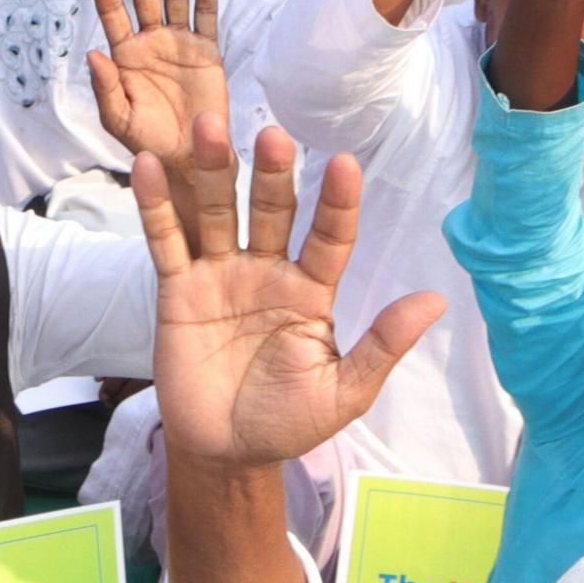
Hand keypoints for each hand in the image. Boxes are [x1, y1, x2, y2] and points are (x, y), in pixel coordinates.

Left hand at [85, 0, 222, 177]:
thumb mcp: (120, 120)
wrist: (189, 159)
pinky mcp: (207, 51)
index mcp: (125, 56)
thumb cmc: (148, 142)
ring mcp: (180, 43)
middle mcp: (151, 43)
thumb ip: (106, 89)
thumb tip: (92, 54)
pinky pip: (206, 15)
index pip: (111, 12)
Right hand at [140, 127, 432, 471]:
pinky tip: (148, 167)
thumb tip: (435, 300)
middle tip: (275, 137)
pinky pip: (167, 241)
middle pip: (272, 212)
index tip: (345, 164)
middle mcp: (267, 271)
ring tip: (211, 128)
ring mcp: (221, 276)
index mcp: (311, 291)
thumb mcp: (344, 393)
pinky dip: (156, 204)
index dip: (337, 203)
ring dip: (216, 172)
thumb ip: (382, 346)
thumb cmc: (289, 422)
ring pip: (219, 213)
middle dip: (274, 176)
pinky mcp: (177, 290)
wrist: (226, 453)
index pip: (330, 237)